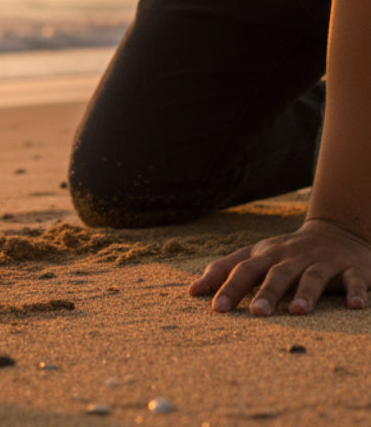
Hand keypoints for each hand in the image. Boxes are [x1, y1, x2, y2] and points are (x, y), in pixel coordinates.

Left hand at [189, 218, 370, 314]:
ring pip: (311, 277)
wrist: (337, 233)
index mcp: (266, 256)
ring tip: (297, 312)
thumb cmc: (286, 253)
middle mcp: (291, 258)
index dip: (226, 286)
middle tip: (255, 313)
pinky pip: (354, 281)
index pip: (242, 269)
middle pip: (275, 274)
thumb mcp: (256, 257)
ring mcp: (321, 262)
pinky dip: (356, 292)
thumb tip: (191, 291)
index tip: (211, 306)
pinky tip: (356, 306)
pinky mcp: (351, 269)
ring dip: (305, 294)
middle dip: (265, 293)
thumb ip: (226, 271)